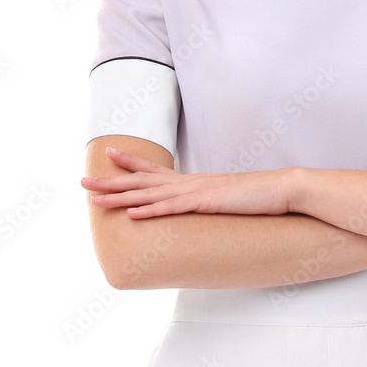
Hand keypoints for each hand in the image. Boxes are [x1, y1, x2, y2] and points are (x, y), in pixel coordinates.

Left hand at [81, 147, 292, 217]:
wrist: (284, 189)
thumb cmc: (260, 197)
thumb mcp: (229, 200)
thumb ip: (212, 203)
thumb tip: (203, 209)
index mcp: (195, 182)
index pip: (155, 170)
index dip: (131, 163)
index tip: (109, 154)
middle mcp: (190, 183)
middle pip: (143, 181)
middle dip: (111, 182)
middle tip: (83, 181)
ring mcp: (197, 192)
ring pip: (150, 194)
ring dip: (120, 196)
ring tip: (94, 198)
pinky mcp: (207, 203)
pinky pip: (173, 208)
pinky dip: (150, 210)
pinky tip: (131, 213)